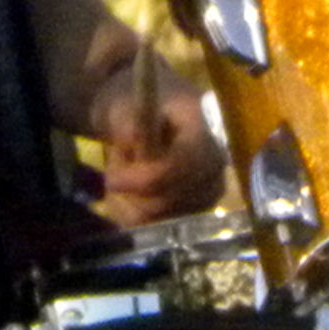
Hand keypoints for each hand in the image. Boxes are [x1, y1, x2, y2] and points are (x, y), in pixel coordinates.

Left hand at [87, 42, 226, 227]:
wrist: (137, 111)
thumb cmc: (129, 103)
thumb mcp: (119, 105)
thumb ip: (126, 123)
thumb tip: (133, 142)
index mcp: (202, 126)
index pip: (188, 163)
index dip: (150, 179)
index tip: (112, 180)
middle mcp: (216, 159)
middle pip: (182, 197)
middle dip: (138, 193)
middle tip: (114, 172)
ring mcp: (210, 185)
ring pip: (171, 216)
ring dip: (134, 204)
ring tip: (123, 179)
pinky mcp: (198, 205)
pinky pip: (167, 226)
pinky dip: (139, 218)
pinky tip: (126, 197)